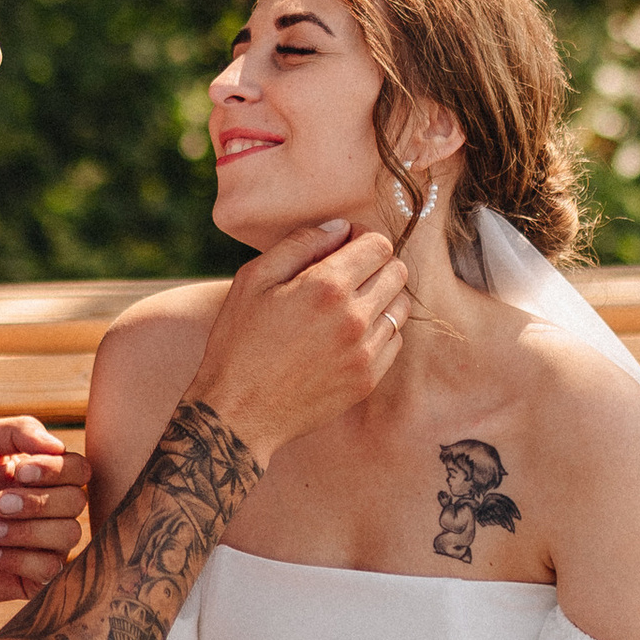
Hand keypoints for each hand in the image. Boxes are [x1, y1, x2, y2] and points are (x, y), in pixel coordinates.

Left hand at [0, 420, 86, 605]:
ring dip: (23, 531)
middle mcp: (55, 509)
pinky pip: (50, 568)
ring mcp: (49, 544)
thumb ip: (18, 430)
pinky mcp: (38, 577)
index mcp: (46, 475)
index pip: (80, 469)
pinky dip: (15, 559)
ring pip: (68, 535)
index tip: (18, 472)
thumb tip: (58, 446)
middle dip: (34, 502)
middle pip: (76, 501)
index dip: (55, 471)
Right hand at [188, 222, 410, 466]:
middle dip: (376, 264)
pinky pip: (395, 341)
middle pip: (397, 272)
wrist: (239, 412)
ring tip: (349, 305)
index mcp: (326, 286)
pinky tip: (350, 334)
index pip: (378, 244)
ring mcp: (365, 352)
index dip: (362, 238)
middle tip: (347, 274)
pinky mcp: (368, 380)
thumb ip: (300, 244)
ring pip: (401, 307)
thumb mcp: (254, 280)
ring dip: (381, 297)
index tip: (344, 246)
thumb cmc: (239, 342)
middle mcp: (354, 318)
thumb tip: (339, 227)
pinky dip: (380, 330)